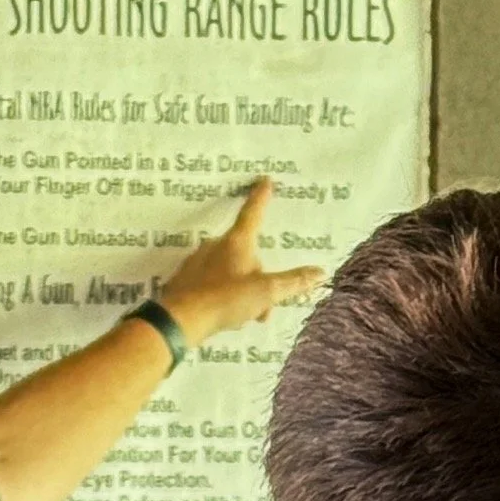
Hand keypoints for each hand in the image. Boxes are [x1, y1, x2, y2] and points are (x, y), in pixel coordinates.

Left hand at [157, 178, 324, 343]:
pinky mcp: (185, 281)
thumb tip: (320, 272)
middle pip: (245, 253)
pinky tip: (226, 318)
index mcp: (236, 242)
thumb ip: (293, 282)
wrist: (179, 321)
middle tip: (264, 305)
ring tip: (246, 316)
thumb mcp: (265, 292)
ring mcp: (197, 263)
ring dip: (243, 292)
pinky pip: (212, 285)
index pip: (253, 213)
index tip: (265, 180)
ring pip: (230, 272)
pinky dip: (224, 298)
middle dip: (259, 277)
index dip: (261, 197)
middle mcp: (215, 246)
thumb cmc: (225, 299)